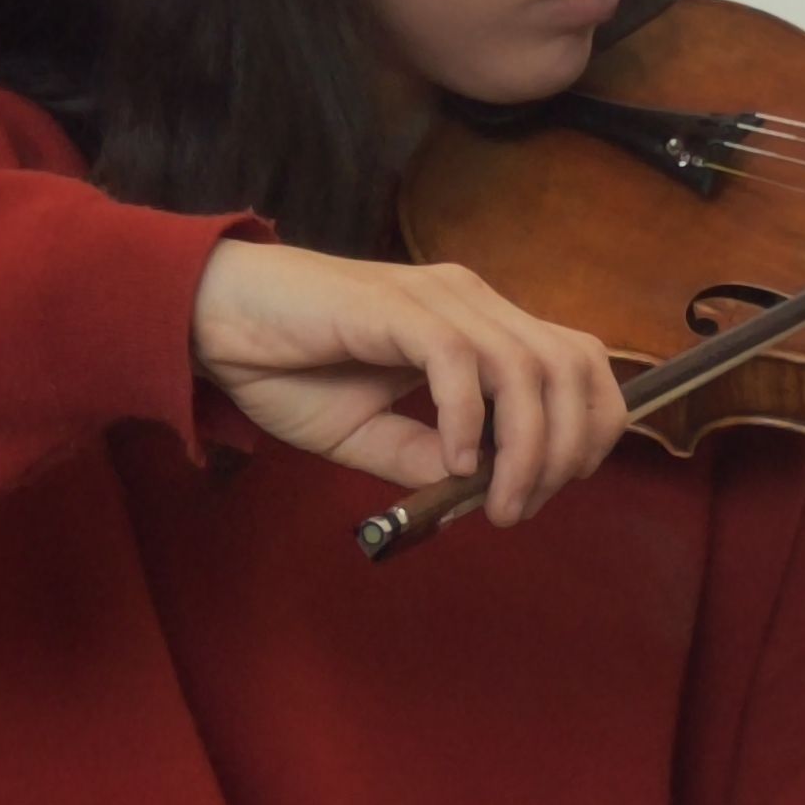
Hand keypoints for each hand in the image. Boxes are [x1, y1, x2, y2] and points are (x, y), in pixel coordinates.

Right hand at [191, 244, 627, 525]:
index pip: (578, 360)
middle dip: (566, 447)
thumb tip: (483, 491)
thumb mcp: (371, 435)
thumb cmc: (289, 369)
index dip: (590, 424)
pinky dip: (467, 420)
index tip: (558, 485)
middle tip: (521, 505)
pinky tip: (451, 463)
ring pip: (525, 367)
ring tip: (493, 502)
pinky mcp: (394, 305)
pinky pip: (459, 361)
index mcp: (478, 324)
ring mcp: (435, 298)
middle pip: (571, 364)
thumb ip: (428, 458)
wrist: (213, 321)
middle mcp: (470, 302)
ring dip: (524, 448)